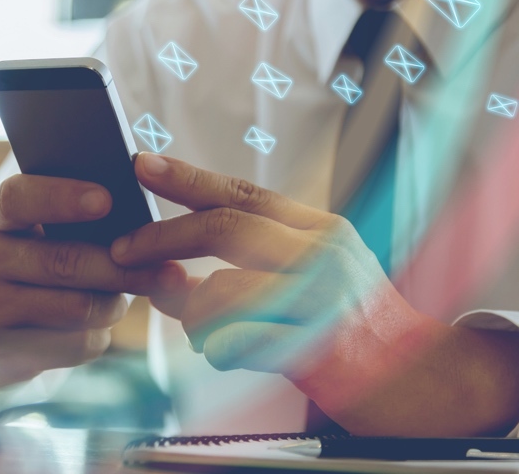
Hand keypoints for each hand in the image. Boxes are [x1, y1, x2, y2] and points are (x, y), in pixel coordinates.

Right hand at [0, 174, 186, 389]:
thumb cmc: (23, 266)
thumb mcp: (28, 233)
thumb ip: (69, 222)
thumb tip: (142, 229)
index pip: (18, 198)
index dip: (61, 197)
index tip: (105, 199)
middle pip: (65, 261)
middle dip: (124, 267)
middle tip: (168, 269)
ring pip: (78, 307)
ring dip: (114, 304)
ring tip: (122, 297)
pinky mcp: (4, 351)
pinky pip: (74, 343)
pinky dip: (97, 335)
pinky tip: (93, 325)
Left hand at [111, 153, 518, 435]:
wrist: (419, 379)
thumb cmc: (349, 325)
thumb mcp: (305, 277)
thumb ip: (237, 267)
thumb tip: (159, 271)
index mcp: (318, 229)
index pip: (242, 194)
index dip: (186, 177)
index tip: (139, 162)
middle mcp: (322, 256)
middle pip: (224, 227)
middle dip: (161, 237)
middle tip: (122, 251)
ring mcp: (321, 302)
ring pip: (220, 291)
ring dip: (190, 313)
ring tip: (200, 330)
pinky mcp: (315, 351)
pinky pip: (232, 344)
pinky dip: (212, 350)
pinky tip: (223, 353)